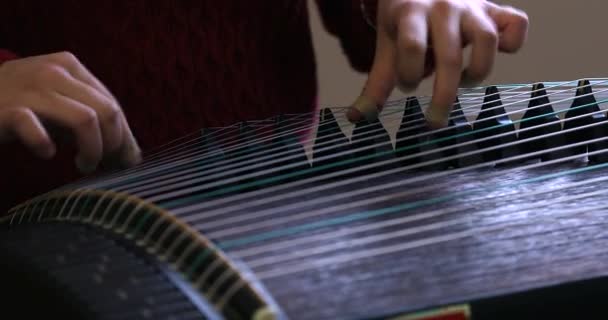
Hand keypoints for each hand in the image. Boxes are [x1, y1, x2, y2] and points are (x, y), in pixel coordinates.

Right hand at [0, 52, 140, 172]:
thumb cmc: (20, 107)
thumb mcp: (60, 108)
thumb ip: (95, 125)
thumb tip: (134, 157)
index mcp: (71, 66)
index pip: (113, 104)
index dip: (123, 137)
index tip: (121, 161)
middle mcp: (54, 71)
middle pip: (107, 112)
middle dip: (114, 145)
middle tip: (104, 165)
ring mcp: (30, 88)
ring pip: (86, 120)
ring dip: (92, 150)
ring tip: (84, 166)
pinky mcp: (9, 109)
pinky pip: (36, 128)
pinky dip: (46, 145)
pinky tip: (46, 153)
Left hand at [347, 0, 528, 127]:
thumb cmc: (404, 19)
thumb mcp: (387, 44)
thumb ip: (377, 82)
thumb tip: (358, 118)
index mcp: (411, 13)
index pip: (411, 47)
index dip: (408, 75)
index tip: (408, 87)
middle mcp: (444, 7)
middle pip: (450, 56)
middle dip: (443, 95)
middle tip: (435, 120)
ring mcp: (473, 7)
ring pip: (487, 40)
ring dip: (478, 71)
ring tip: (464, 82)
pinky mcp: (496, 9)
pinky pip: (517, 23)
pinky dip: (514, 42)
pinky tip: (500, 55)